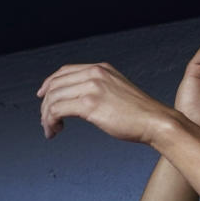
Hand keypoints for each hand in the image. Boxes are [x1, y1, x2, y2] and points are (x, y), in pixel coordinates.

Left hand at [36, 62, 172, 142]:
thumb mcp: (119, 92)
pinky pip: (58, 110)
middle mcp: (94, 74)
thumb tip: (83, 102)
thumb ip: (102, 90)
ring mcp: (91, 88)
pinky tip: (55, 131)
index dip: (50, 83)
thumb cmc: (141, 115)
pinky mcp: (89, 104)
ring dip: (46, 116)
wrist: (156, 121)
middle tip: (46, 121)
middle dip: (45, 104)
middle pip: (56, 85)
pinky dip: (50, 121)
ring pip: (53, 98)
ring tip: (50, 129)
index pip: (65, 71)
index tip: (43, 97)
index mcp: (101, 69)